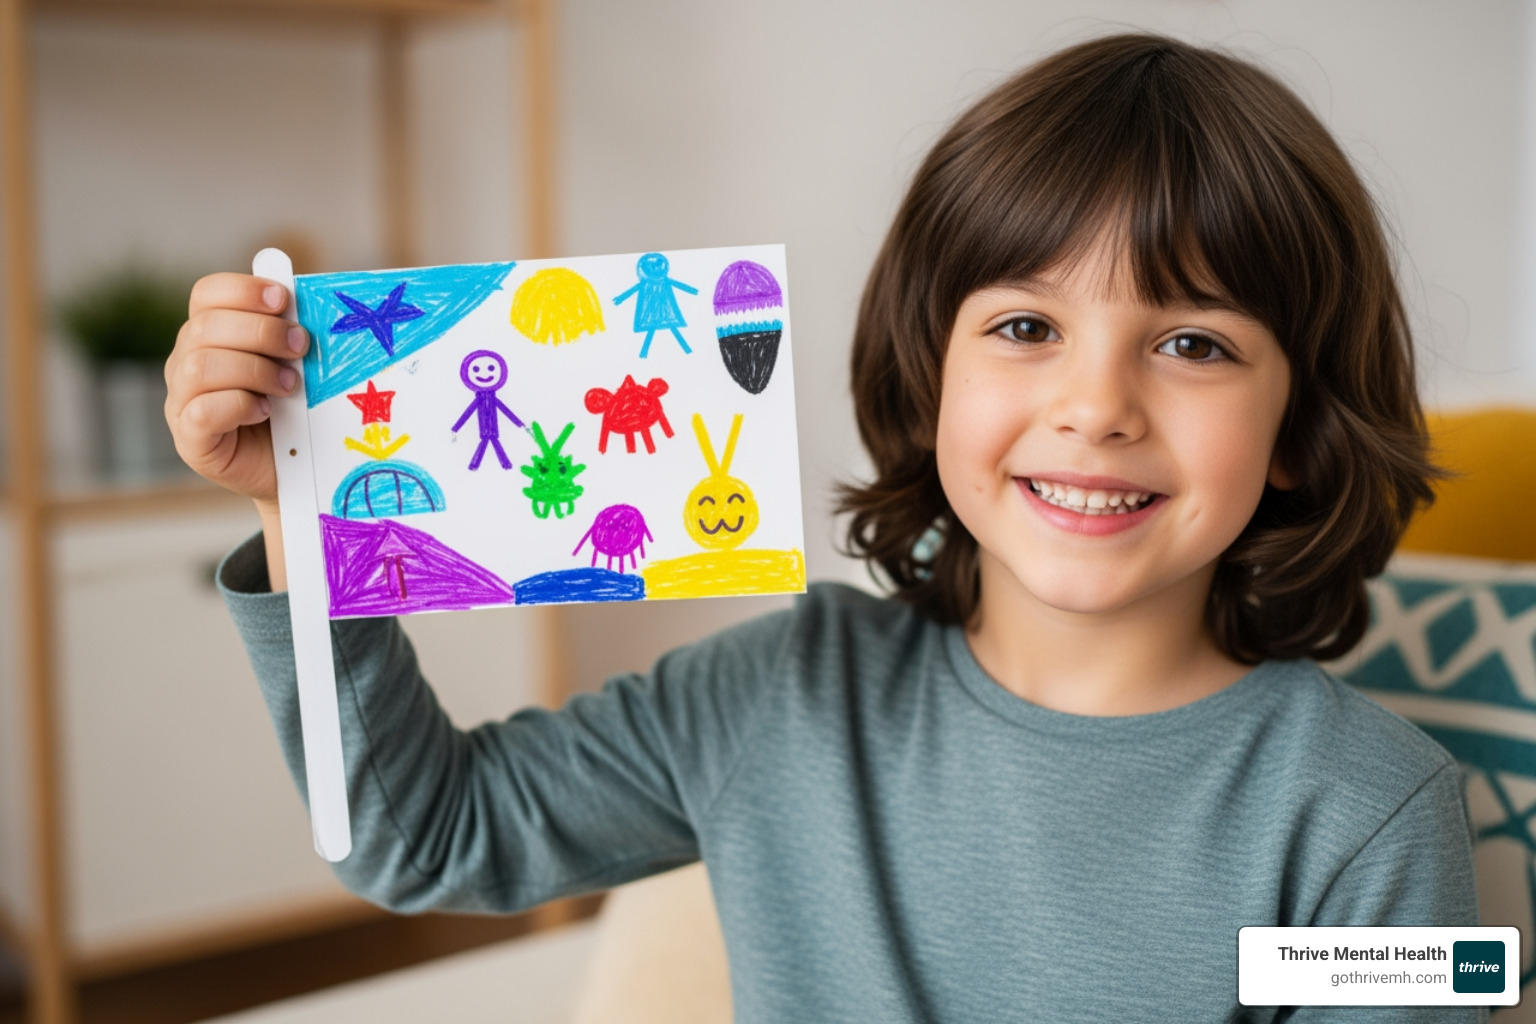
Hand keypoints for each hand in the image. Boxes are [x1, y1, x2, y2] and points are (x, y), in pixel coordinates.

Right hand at [165, 272, 306, 510]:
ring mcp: (182, 401)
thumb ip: (289, 334)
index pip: (207, 294)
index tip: (283, 299)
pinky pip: (203, 411)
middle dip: (261, 331)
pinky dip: (239, 405)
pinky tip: (265, 412)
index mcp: (209, 334)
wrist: (294, 469)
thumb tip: (304, 300)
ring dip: (254, 370)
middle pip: (205, 327)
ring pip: (200, 367)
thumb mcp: (295, 365)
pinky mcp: (190, 439)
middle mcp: (186, 362)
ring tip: (289, 386)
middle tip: (300, 346)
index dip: (243, 289)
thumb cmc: (294, 411)